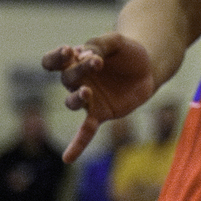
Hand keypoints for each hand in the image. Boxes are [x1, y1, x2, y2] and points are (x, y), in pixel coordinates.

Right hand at [42, 35, 155, 161]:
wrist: (148, 68)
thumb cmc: (127, 53)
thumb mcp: (117, 41)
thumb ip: (100, 44)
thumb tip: (85, 56)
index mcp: (75, 61)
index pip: (52, 62)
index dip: (55, 57)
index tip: (68, 50)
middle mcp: (77, 81)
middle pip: (67, 78)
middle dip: (79, 70)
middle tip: (97, 61)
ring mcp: (88, 99)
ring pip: (73, 101)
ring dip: (77, 98)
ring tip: (87, 92)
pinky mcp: (99, 114)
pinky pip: (85, 132)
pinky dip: (77, 144)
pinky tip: (67, 159)